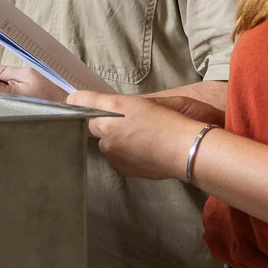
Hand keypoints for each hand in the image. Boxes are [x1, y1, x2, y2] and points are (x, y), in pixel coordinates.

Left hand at [72, 91, 206, 180]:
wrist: (188, 149)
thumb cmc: (173, 121)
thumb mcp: (147, 100)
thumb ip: (116, 101)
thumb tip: (86, 101)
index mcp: (113, 108)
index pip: (81, 101)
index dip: (81, 102)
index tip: (79, 102)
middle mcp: (106, 129)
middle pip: (93, 124)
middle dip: (104, 122)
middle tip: (127, 122)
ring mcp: (110, 150)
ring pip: (104, 142)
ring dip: (115, 140)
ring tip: (141, 138)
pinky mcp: (118, 166)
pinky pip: (114, 157)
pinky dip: (123, 154)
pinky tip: (142, 150)